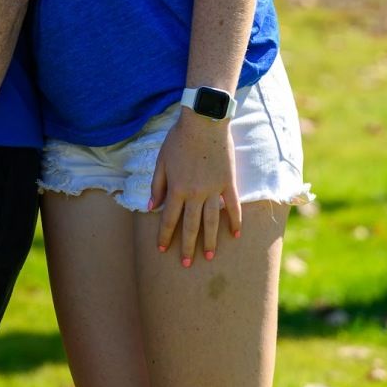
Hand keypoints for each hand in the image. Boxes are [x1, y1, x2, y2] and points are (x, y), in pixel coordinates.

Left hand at [151, 109, 240, 266]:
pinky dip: (235, 221)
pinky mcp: (229, 184)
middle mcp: (195, 193)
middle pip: (191, 225)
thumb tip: (150, 206)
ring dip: (210, 240)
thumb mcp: (161, 161)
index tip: (162, 250)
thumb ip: (157, 185)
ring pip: (212, 221)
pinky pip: (233, 207)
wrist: (203, 123)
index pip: (169, 218)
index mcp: (177, 188)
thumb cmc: (178, 140)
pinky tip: (235, 235)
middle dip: (187, 245)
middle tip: (186, 263)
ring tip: (209, 256)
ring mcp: (214, 190)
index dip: (165, 235)